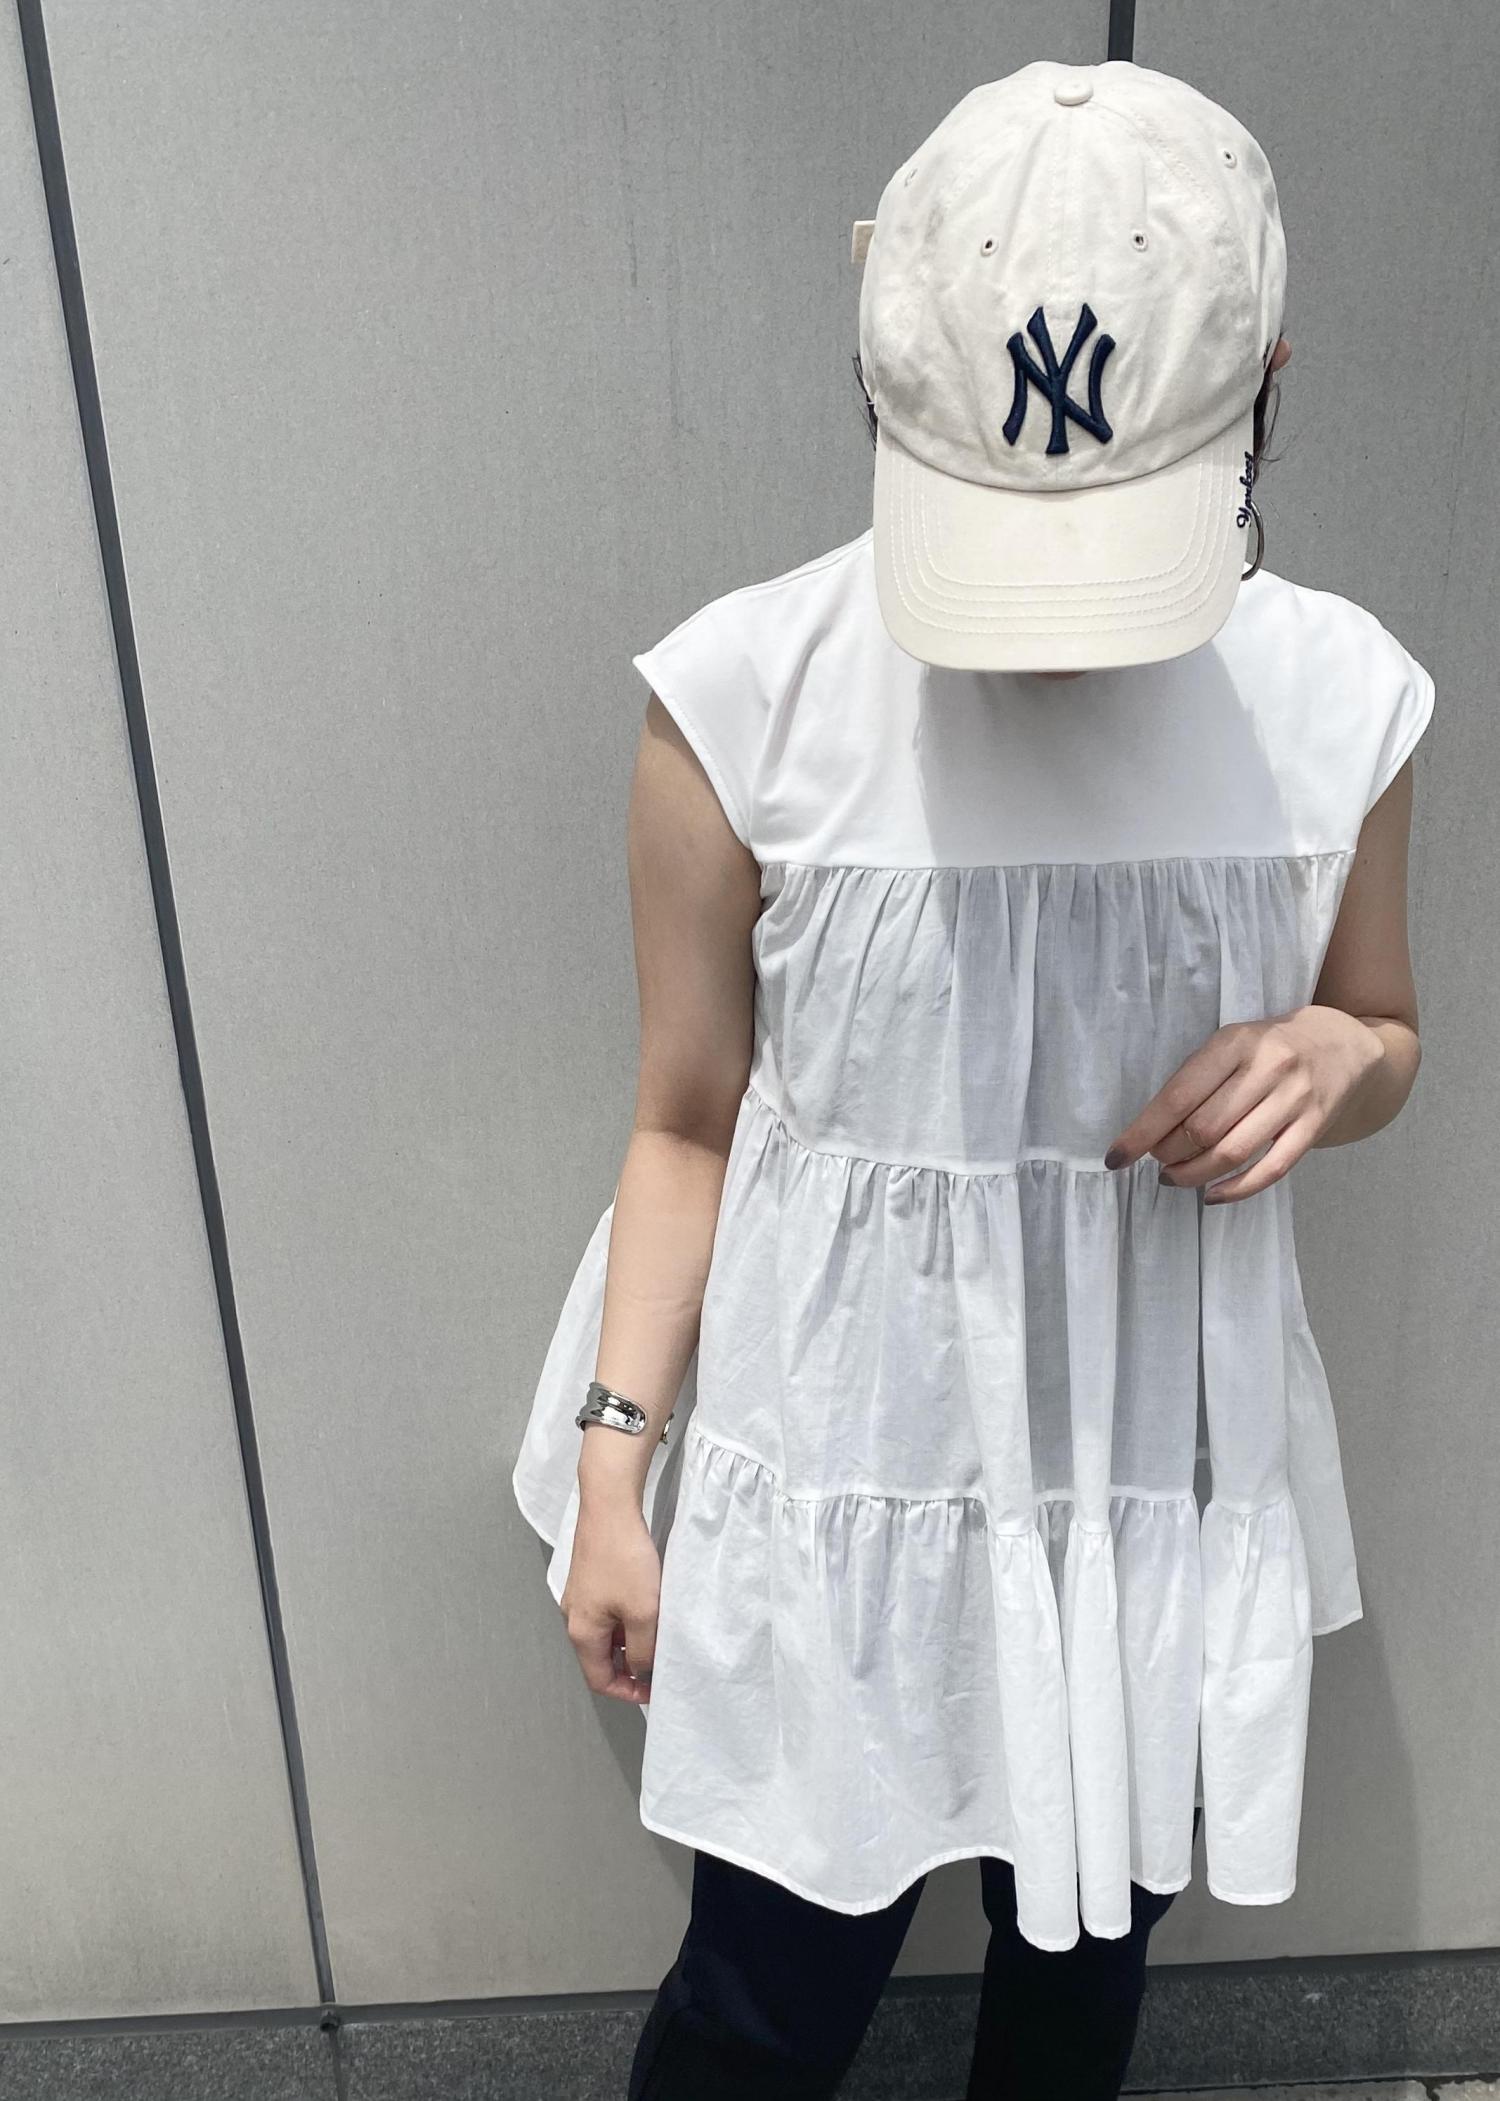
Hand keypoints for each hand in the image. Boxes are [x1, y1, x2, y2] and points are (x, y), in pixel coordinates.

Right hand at [561, 1487, 660, 1703]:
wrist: (609, 1506)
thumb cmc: (625, 1559)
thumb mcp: (643, 1612)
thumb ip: (644, 1650)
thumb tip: (642, 1671)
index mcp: (581, 1632)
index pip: (599, 1680)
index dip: (627, 1692)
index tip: (653, 1690)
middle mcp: (574, 1616)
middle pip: (600, 1657)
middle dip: (629, 1666)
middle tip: (659, 1664)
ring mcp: (579, 1595)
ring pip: (605, 1633)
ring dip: (630, 1641)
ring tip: (657, 1635)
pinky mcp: (589, 1577)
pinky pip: (606, 1612)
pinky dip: (625, 1620)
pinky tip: (647, 1607)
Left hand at [1104, 1005, 1384, 1204]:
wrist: (1341, 1044)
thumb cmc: (1268, 1047)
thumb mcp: (1231, 1044)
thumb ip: (1196, 1079)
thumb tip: (1150, 1132)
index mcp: (1235, 1042)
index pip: (1178, 1096)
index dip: (1142, 1132)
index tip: (1116, 1157)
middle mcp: (1268, 1068)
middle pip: (1203, 1129)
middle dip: (1168, 1154)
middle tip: (1158, 1160)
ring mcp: (1295, 1099)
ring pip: (1233, 1152)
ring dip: (1194, 1175)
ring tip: (1174, 1178)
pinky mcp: (1314, 1127)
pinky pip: (1271, 1170)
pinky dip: (1235, 1189)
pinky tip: (1211, 1194)